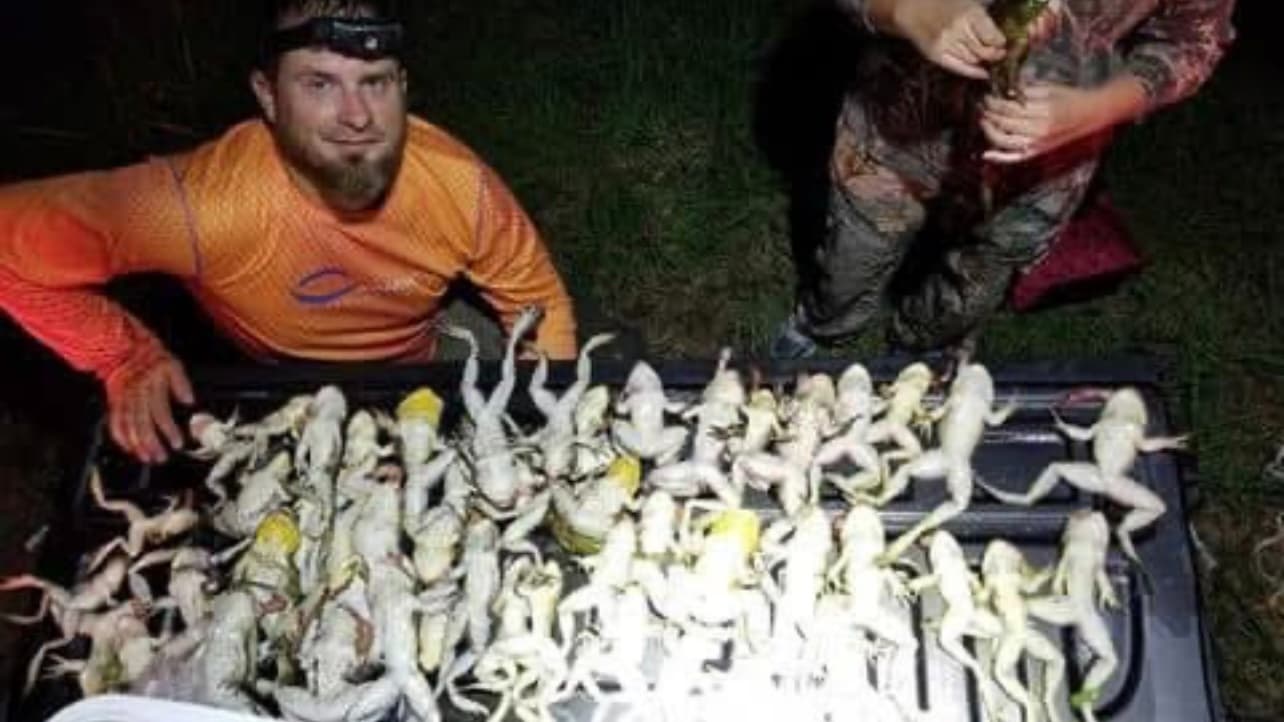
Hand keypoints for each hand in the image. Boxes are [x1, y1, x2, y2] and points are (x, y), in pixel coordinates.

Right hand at [105, 352, 194, 463]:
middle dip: (151, 443)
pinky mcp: (114, 401)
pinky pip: (114, 421)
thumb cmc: (148, 355)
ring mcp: (122, 399)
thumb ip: (181, 383)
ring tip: (146, 457)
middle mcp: (135, 395)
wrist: (121, 347)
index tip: (177, 443)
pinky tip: (128, 446)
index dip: (169, 430)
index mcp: (150, 386)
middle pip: (142, 423)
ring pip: (127, 425)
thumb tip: (189, 400)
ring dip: (136, 444)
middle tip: (160, 457)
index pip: (160, 413)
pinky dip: (120, 435)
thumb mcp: (171, 364)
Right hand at [892, 0, 1006, 79]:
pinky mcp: (936, 54)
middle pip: (984, 51)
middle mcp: (957, 29)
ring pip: (973, 60)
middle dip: (994, 54)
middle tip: (998, 54)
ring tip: (985, 57)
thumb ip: (984, 19)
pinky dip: (973, 72)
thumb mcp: (969, 3)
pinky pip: (959, 67)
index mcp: (969, 13)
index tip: (1002, 44)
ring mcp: (946, 43)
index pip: (992, 37)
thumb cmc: (945, 4)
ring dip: (982, 60)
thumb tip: (1000, 41)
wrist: (914, 9)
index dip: (1000, 43)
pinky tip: (983, 73)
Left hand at [980, 82, 1114, 163]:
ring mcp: (1038, 143)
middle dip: (989, 113)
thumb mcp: (1050, 89)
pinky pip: (1015, 158)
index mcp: (1043, 111)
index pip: (1009, 108)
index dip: (994, 102)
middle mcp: (1040, 130)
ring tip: (983, 120)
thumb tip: (1004, 93)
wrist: (1093, 114)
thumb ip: (1026, 92)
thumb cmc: (1072, 98)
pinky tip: (986, 154)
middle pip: (1004, 123)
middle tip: (981, 105)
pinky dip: (1000, 157)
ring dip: (989, 131)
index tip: (986, 96)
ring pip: (1005, 140)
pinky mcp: (1038, 152)